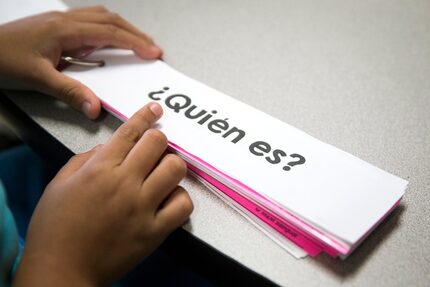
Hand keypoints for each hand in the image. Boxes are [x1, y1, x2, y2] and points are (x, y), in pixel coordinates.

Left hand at [0, 6, 161, 118]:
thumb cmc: (3, 60)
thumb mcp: (38, 79)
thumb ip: (69, 92)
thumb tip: (95, 107)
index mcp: (64, 30)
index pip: (109, 33)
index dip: (134, 42)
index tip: (152, 52)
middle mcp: (65, 20)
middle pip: (110, 20)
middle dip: (135, 34)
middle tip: (152, 48)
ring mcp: (60, 20)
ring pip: (100, 16)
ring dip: (122, 28)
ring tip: (137, 42)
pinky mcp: (56, 24)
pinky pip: (89, 20)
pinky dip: (107, 29)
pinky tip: (107, 41)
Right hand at [13, 103, 192, 285]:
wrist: (62, 270)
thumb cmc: (55, 230)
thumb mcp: (59, 184)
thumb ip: (85, 160)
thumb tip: (107, 149)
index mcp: (100, 169)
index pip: (131, 132)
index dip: (146, 116)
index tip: (155, 110)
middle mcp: (125, 183)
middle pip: (158, 144)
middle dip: (158, 140)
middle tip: (154, 147)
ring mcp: (143, 207)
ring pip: (176, 169)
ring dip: (171, 166)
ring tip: (162, 172)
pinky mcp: (155, 231)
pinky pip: (183, 205)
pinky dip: (180, 198)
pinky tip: (169, 199)